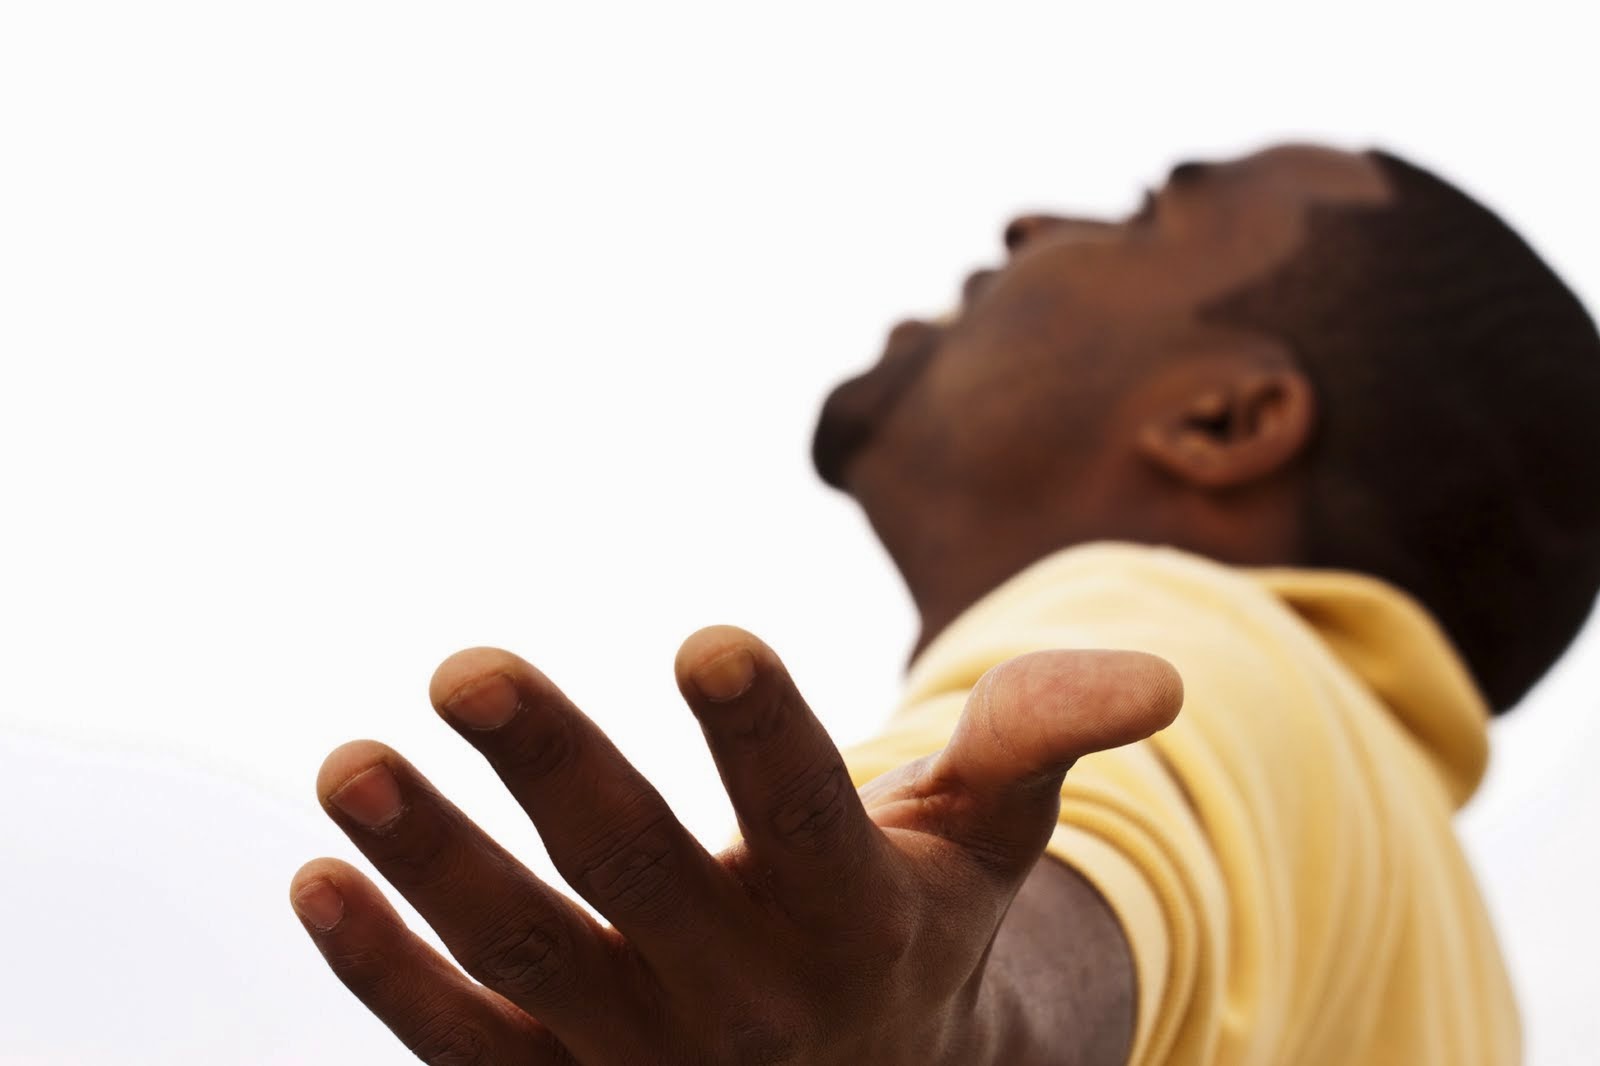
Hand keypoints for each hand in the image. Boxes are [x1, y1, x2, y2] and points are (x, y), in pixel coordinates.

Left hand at [289, 626, 1180, 1064]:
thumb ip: (1039, 743)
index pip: (811, 818)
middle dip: (556, 774)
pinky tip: (319, 875)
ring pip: (524, 959)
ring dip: (431, 867)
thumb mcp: (989, 844)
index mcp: (856, 921)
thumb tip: (1158, 674)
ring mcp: (638, 1056)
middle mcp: (743, 997)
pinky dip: (381, 973)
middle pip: (637, 876)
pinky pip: (457, 1043)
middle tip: (465, 664)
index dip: (764, 737)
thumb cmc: (915, 930)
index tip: (707, 642)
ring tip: (347, 764)